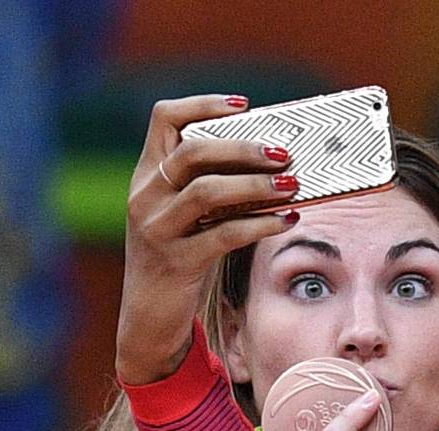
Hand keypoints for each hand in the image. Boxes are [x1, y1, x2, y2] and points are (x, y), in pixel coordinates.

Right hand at [115, 94, 297, 385]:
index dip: (202, 105)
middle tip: (285, 153)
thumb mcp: (186, 215)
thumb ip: (213, 185)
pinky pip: (223, 235)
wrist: (148, 317)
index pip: (164, 120)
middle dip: (243, 148)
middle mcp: (145, 196)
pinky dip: (260, 224)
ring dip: (256, 185)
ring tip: (293, 185)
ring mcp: (157, 229)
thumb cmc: (180, 255)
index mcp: (147, 176)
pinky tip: (287, 220)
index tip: (244, 105)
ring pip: (206, 191)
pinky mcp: (177, 262)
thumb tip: (275, 162)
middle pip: (192, 152)